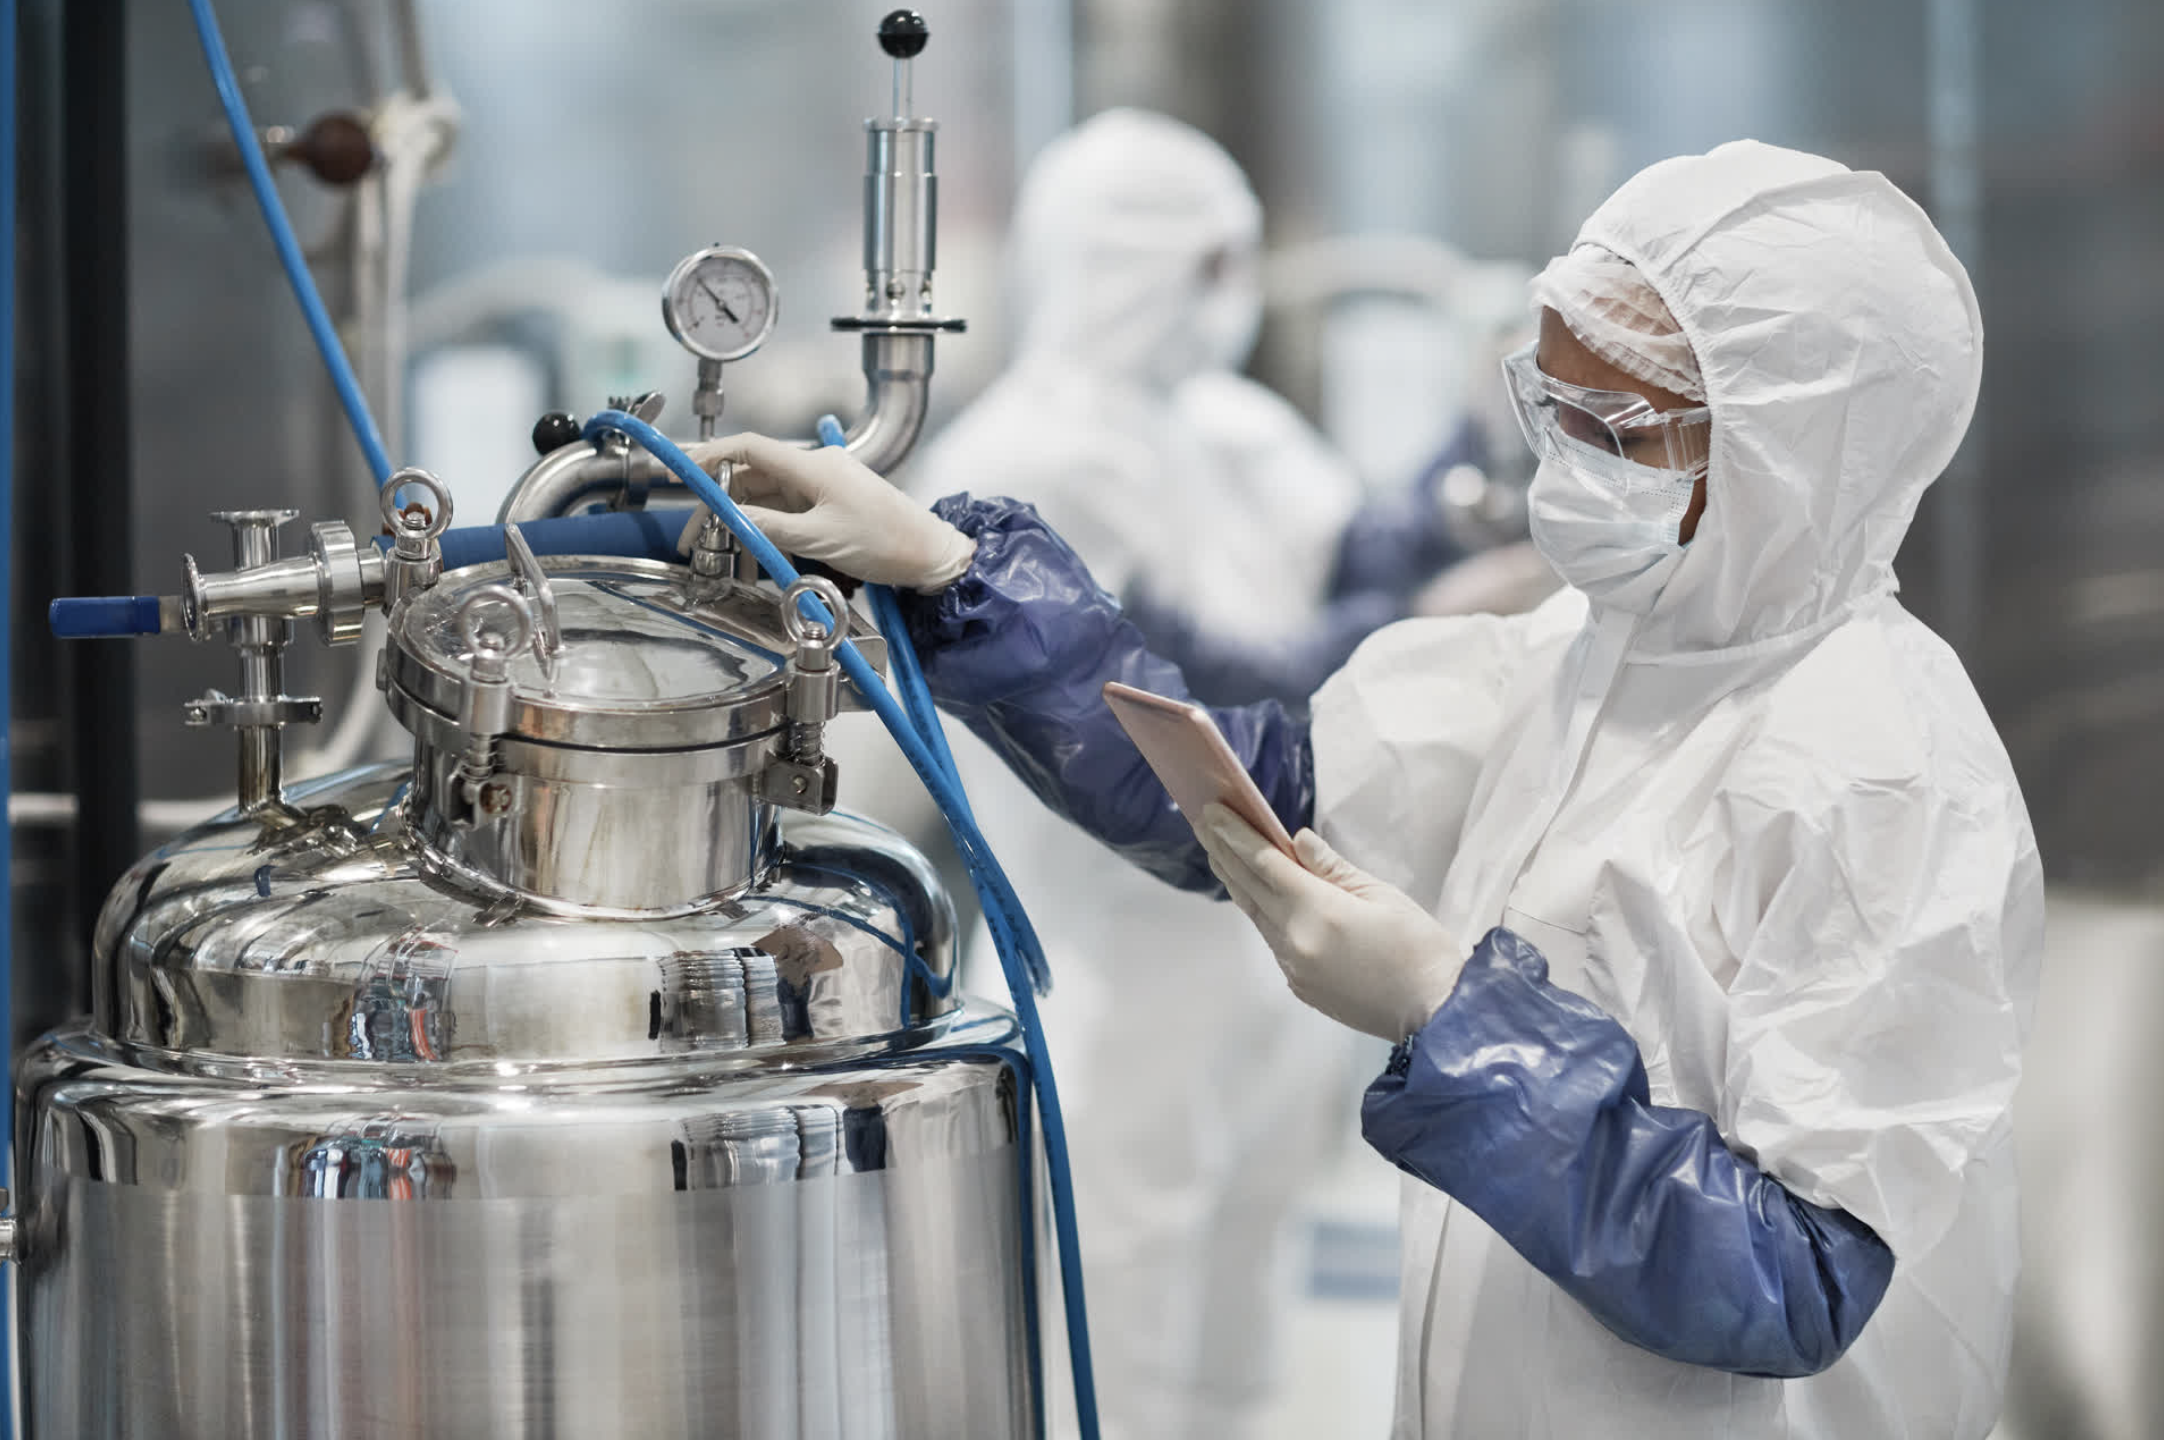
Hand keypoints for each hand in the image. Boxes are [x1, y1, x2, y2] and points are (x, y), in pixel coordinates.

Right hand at [691, 433, 975, 591]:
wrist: (930, 554)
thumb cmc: (886, 543)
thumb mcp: (820, 539)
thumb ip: (770, 527)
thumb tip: (732, 519)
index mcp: (813, 466)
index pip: (750, 448)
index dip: (711, 455)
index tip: (683, 470)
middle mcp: (815, 469)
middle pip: (752, 477)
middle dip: (719, 503)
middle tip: (694, 536)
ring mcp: (823, 486)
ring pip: (767, 497)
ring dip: (741, 520)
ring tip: (718, 549)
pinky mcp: (830, 504)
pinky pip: (787, 511)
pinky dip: (766, 527)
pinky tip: (753, 549)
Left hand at [1199, 804, 1466, 1041]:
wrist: (1435, 1012)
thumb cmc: (1420, 947)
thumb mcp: (1382, 894)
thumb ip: (1332, 868)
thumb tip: (1295, 841)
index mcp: (1318, 910)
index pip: (1264, 863)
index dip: (1236, 835)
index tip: (1212, 811)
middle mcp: (1295, 940)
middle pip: (1250, 888)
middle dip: (1224, 852)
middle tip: (1203, 822)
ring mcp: (1294, 967)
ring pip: (1257, 915)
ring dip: (1236, 882)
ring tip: (1219, 853)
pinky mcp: (1300, 985)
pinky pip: (1273, 940)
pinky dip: (1261, 911)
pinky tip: (1257, 896)